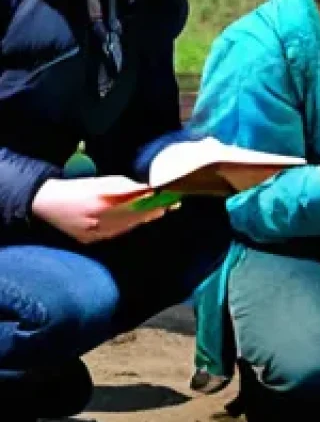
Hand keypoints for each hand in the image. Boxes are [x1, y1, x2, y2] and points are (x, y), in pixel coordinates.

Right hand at [32, 176, 166, 243]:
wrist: (45, 204)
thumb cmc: (76, 188)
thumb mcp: (101, 181)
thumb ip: (125, 186)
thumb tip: (148, 188)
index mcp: (102, 201)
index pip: (137, 202)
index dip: (155, 200)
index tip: (170, 197)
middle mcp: (99, 219)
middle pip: (135, 217)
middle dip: (154, 211)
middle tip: (171, 205)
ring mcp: (94, 233)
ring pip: (128, 227)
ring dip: (144, 219)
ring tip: (160, 211)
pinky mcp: (90, 240)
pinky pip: (116, 233)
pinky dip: (129, 226)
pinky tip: (138, 220)